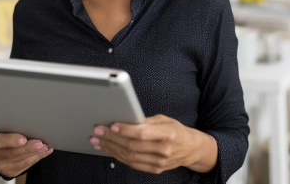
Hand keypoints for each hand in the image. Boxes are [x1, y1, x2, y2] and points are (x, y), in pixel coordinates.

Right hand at [0, 132, 52, 177]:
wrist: (4, 152)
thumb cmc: (8, 137)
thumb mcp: (7, 132)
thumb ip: (16, 130)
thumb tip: (33, 127)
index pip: (0, 141)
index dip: (12, 140)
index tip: (23, 139)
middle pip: (13, 152)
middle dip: (28, 148)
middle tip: (40, 144)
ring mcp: (3, 165)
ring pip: (22, 160)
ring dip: (36, 153)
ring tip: (45, 147)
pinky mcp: (11, 172)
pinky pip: (26, 165)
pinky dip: (37, 157)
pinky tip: (45, 152)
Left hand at [89, 114, 216, 174]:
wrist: (191, 149)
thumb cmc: (177, 131)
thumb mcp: (165, 120)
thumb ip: (147, 121)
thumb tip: (126, 119)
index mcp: (168, 134)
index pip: (142, 133)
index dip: (126, 130)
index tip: (112, 125)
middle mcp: (164, 150)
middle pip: (132, 145)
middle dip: (112, 138)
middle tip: (98, 131)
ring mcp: (159, 162)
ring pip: (129, 157)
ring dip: (111, 148)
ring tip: (98, 141)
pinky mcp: (154, 169)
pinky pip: (132, 164)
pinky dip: (118, 156)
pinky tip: (109, 149)